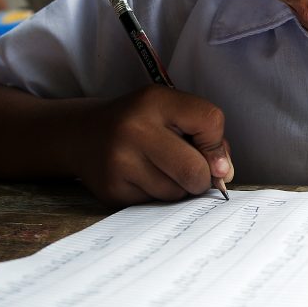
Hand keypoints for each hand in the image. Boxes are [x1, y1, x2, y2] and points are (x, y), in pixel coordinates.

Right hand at [77, 86, 233, 205]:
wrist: (84, 136)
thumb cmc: (143, 124)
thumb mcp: (173, 112)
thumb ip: (208, 137)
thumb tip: (223, 175)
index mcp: (155, 101)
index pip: (210, 121)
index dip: (217, 142)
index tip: (207, 148)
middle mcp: (134, 129)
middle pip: (195, 170)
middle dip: (202, 176)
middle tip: (189, 168)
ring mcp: (119, 162)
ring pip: (177, 193)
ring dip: (179, 188)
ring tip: (160, 169)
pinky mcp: (113, 190)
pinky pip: (157, 205)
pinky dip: (159, 196)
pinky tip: (142, 178)